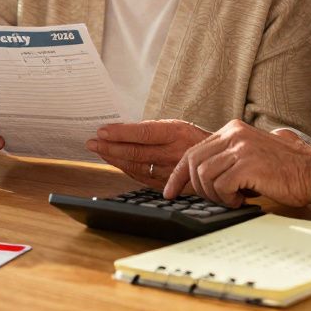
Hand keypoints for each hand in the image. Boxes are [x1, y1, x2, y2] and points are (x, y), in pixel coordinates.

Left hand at [85, 119, 209, 187]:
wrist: (218, 160)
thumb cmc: (193, 139)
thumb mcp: (178, 127)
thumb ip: (153, 129)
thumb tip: (122, 130)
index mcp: (176, 133)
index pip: (143, 133)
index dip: (121, 133)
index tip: (102, 131)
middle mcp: (173, 152)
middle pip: (136, 151)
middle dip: (110, 147)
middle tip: (92, 143)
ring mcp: (171, 170)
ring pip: (136, 166)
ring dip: (114, 159)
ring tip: (99, 151)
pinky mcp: (169, 184)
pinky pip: (142, 178)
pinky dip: (126, 170)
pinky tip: (116, 163)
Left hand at [163, 120, 310, 207]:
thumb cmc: (283, 169)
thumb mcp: (250, 155)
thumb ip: (226, 159)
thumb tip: (199, 178)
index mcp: (232, 129)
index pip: (193, 151)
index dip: (179, 174)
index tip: (171, 191)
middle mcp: (234, 134)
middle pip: (194, 163)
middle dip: (196, 188)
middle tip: (213, 200)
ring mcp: (240, 148)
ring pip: (204, 176)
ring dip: (215, 195)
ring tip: (233, 198)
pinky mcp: (247, 164)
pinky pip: (221, 186)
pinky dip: (227, 199)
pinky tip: (243, 198)